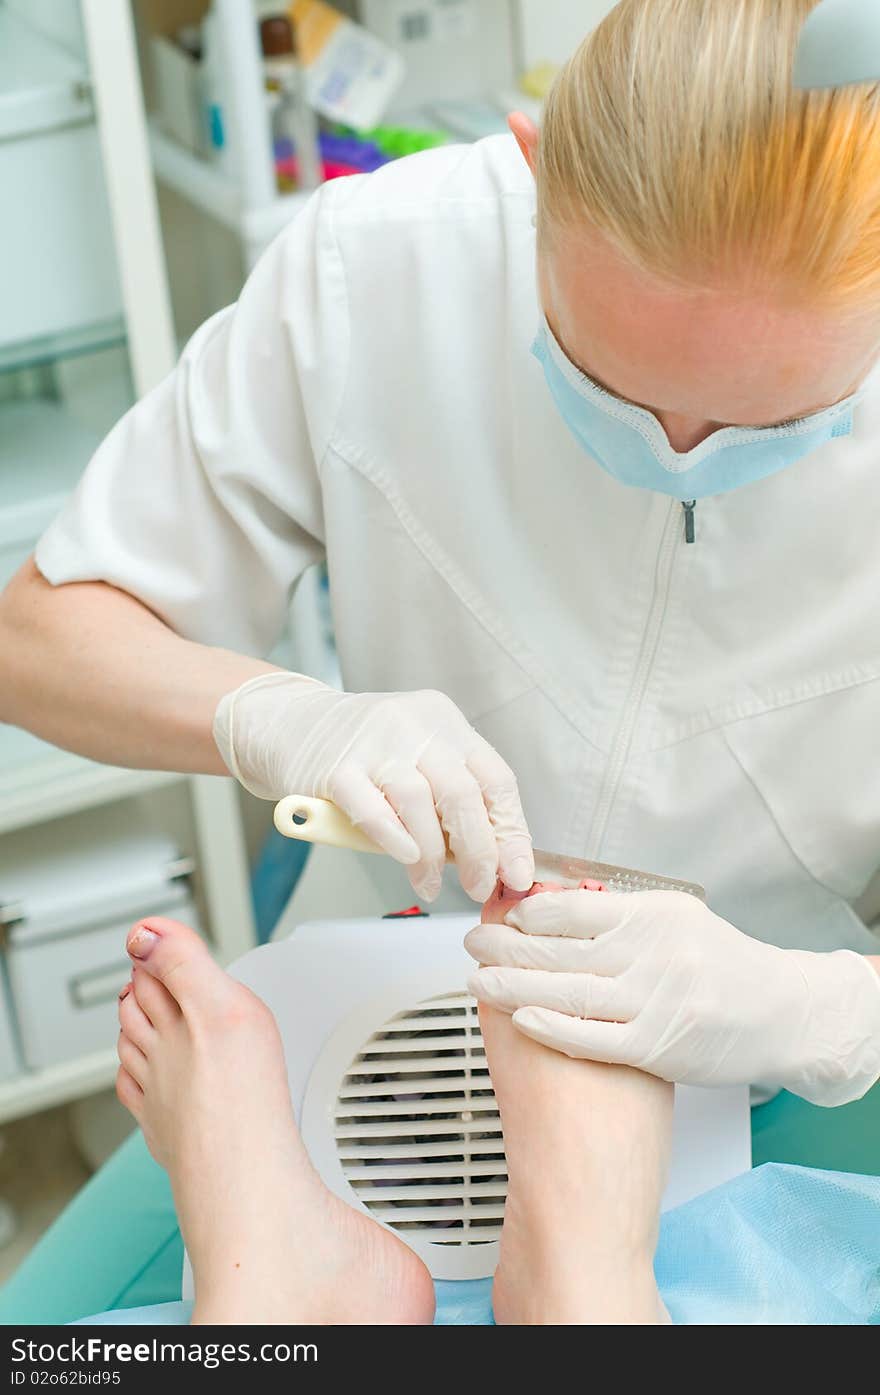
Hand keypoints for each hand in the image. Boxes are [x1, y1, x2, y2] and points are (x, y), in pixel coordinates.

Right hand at [214, 672, 532, 902]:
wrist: (290, 723)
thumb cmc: (362, 752)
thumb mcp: (416, 759)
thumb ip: (447, 800)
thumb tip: (490, 860)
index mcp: (446, 722)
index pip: (495, 780)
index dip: (511, 832)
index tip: (517, 873)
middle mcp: (415, 725)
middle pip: (462, 794)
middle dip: (478, 851)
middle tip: (477, 886)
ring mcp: (374, 742)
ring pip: (419, 804)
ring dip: (431, 856)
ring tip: (430, 884)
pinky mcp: (334, 766)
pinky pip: (372, 810)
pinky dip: (393, 840)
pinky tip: (403, 859)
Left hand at [466, 888, 879, 1104]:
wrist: (782, 1014)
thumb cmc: (724, 965)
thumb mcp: (678, 920)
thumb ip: (621, 914)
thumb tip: (552, 904)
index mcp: (655, 916)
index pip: (575, 908)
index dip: (529, 912)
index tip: (500, 914)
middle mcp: (654, 955)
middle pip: (561, 949)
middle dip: (507, 946)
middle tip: (472, 943)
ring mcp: (655, 1002)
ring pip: (568, 991)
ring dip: (514, 985)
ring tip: (479, 979)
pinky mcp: (656, 1046)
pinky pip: (592, 1037)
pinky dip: (552, 1027)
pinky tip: (520, 1017)